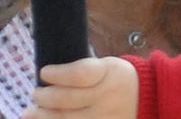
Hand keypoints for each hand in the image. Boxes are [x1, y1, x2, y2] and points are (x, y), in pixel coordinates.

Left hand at [21, 56, 138, 118]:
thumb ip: (81, 71)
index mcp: (109, 73)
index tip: (44, 72)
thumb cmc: (118, 79)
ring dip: (44, 115)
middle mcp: (107, 97)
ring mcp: (105, 117)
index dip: (58, 74)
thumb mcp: (107, 65)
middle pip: (67, 99)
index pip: (79, 74)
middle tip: (36, 93)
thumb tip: (46, 77)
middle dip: (44, 96)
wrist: (148, 99)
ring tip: (32, 111)